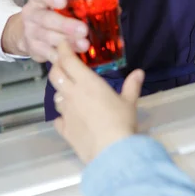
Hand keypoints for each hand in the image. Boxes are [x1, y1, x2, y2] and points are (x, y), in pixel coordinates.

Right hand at [2, 0, 88, 61]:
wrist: (29, 32)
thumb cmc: (50, 12)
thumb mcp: (55, 2)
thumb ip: (70, 0)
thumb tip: (96, 3)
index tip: (63, 1)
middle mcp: (30, 15)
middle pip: (46, 19)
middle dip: (65, 25)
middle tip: (83, 30)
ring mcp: (30, 33)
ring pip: (48, 38)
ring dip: (68, 42)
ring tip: (84, 44)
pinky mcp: (33, 49)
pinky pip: (48, 54)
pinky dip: (62, 56)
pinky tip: (75, 56)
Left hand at [49, 40, 144, 162]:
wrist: (111, 152)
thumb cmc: (121, 121)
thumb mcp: (129, 102)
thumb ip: (131, 85)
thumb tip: (139, 72)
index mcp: (87, 82)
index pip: (68, 61)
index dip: (63, 50)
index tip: (62, 43)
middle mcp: (72, 94)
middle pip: (56, 75)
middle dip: (56, 66)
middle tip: (62, 63)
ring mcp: (66, 113)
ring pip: (55, 96)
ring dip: (59, 91)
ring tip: (67, 91)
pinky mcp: (65, 130)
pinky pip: (58, 119)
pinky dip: (61, 116)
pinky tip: (67, 118)